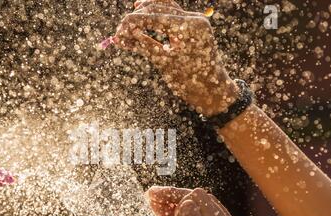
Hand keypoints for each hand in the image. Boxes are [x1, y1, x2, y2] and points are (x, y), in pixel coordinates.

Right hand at [114, 0, 238, 116]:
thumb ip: (143, 46)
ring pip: (164, 7)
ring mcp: (195, 20)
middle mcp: (195, 19)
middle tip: (120, 31)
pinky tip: (142, 15)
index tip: (118, 32)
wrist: (213, 92)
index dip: (133, 23)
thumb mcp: (163, 63)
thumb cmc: (190, 82)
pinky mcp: (193, 25)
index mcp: (190, 27)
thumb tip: (120, 37)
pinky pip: (171, 15)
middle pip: (158, 8)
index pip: (154, 17)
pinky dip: (156, 16)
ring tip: (128, 24)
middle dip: (137, 18)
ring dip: (145, 13)